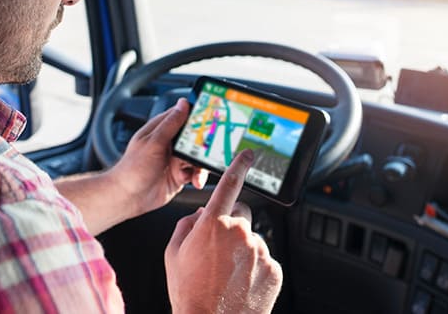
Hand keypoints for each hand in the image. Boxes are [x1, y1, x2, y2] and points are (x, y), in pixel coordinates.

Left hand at [106, 98, 207, 217]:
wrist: (128, 198)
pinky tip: (195, 181)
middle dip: (204, 144)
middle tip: (210, 150)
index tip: (213, 118)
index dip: (199, 116)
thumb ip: (171, 124)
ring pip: (198, 156)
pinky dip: (198, 176)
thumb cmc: (133, 168)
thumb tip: (183, 103)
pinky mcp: (179, 174)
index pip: (183, 115)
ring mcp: (175, 159)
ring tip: (197, 172)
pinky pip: (195, 172)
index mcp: (161, 129)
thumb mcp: (154, 143)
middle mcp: (170, 142)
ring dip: (201, 164)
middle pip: (195, 137)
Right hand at [164, 149, 282, 313]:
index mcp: (213, 224)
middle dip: (232, 226)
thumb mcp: (173, 254)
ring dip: (242, 251)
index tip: (249, 154)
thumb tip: (200, 216)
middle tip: (219, 251)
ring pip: (252, 240)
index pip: (229, 185)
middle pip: (241, 215)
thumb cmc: (189, 292)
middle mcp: (240, 233)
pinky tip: (240, 285)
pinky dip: (254, 269)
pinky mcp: (274, 269)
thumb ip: (187, 225)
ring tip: (227, 276)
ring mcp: (260, 251)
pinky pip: (264, 260)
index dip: (239, 166)